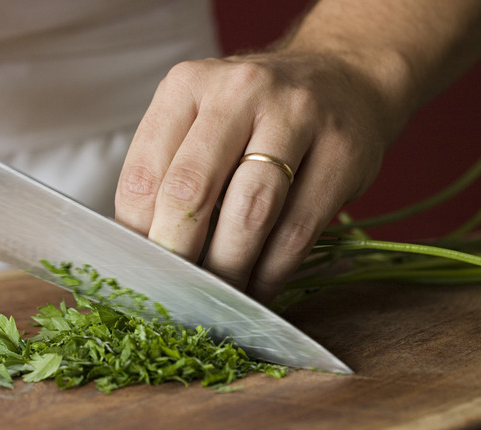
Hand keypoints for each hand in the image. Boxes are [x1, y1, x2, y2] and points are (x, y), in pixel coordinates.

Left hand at [115, 52, 403, 302]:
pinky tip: (257, 290)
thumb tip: (144, 252)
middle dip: (178, 256)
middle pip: (191, 191)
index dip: (137, 235)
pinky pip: (297, 232)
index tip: (143, 272)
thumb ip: (169, 171)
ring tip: (217, 300)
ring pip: (249, 214)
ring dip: (228, 271)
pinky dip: (271, 274)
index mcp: (187, 85)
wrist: (343, 78)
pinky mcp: (342, 154)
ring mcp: (297, 117)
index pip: (143, 174)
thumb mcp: (202, 118)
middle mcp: (239, 92)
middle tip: (175, 295)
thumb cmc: (256, 114)